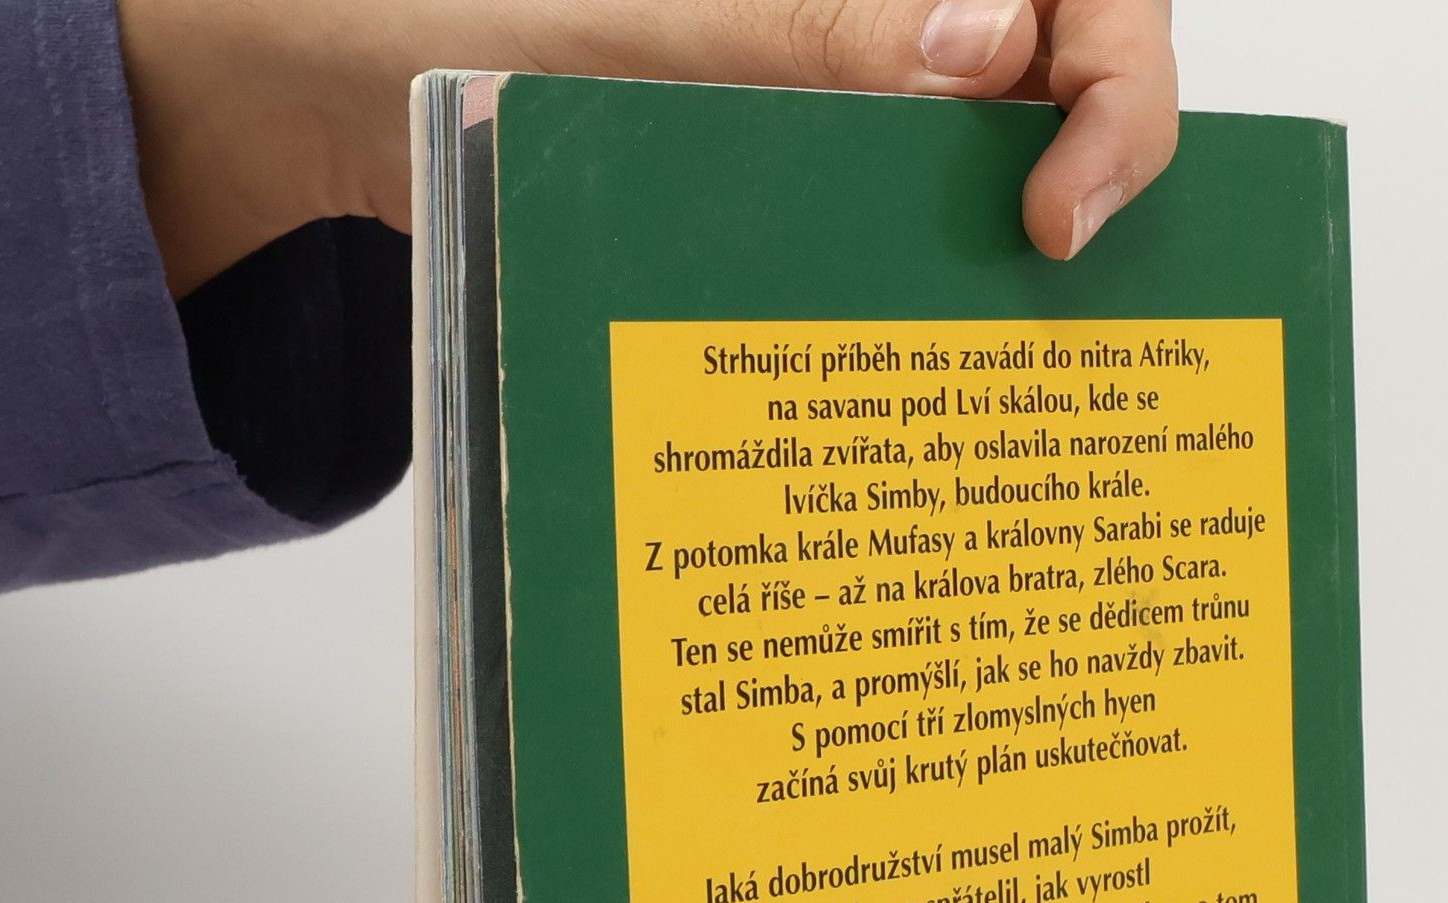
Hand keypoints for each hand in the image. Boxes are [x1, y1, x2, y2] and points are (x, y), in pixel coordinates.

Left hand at [116, 0, 1177, 295]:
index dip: (1116, 72)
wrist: (330, 90)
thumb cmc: (434, 10)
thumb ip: (804, 30)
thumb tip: (990, 49)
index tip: (1059, 206)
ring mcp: (838, 65)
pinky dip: (934, 257)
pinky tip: (923, 327)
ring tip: (1004, 323)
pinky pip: (907, 188)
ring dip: (1016, 221)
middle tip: (1049, 271)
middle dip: (1096, 153)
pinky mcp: (799, 136)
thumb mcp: (631, 25)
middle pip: (1066, 46)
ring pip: (996, 131)